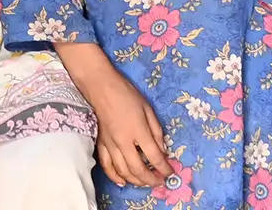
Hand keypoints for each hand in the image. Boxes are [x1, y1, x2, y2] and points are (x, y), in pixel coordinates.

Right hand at [72, 64, 168, 187]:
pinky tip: (123, 182)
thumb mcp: (148, 109)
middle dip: (151, 179)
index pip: (154, 156)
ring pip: (123, 171)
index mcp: (138, 131)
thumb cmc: (127, 95)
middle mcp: (124, 142)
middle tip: (159, 182)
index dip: (164, 168)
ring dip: (136, 181)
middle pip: (138, 169)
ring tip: (145, 183)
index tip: (170, 172)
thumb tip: (163, 150)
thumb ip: (157, 131)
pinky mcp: (101, 144)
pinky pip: (107, 166)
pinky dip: (115, 177)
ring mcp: (110, 145)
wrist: (101, 87)